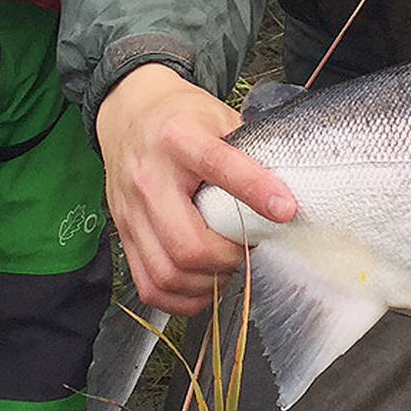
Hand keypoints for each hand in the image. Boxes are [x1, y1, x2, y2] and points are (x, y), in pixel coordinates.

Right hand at [96, 62, 299, 314]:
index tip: (287, 210)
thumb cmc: (181, 116)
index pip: (218, 166)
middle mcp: (149, 178)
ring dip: (208, 282)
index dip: (255, 190)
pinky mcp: (123, 234)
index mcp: (178, 139)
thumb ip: (246, 149)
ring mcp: (131, 212)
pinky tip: (204, 283)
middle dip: (229, 258)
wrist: (129, 112)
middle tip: (249, 247)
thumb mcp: (217, 115)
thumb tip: (286, 189)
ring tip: (228, 266)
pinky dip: (182, 298)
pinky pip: (149, 286)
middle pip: (188, 243)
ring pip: (168, 273)